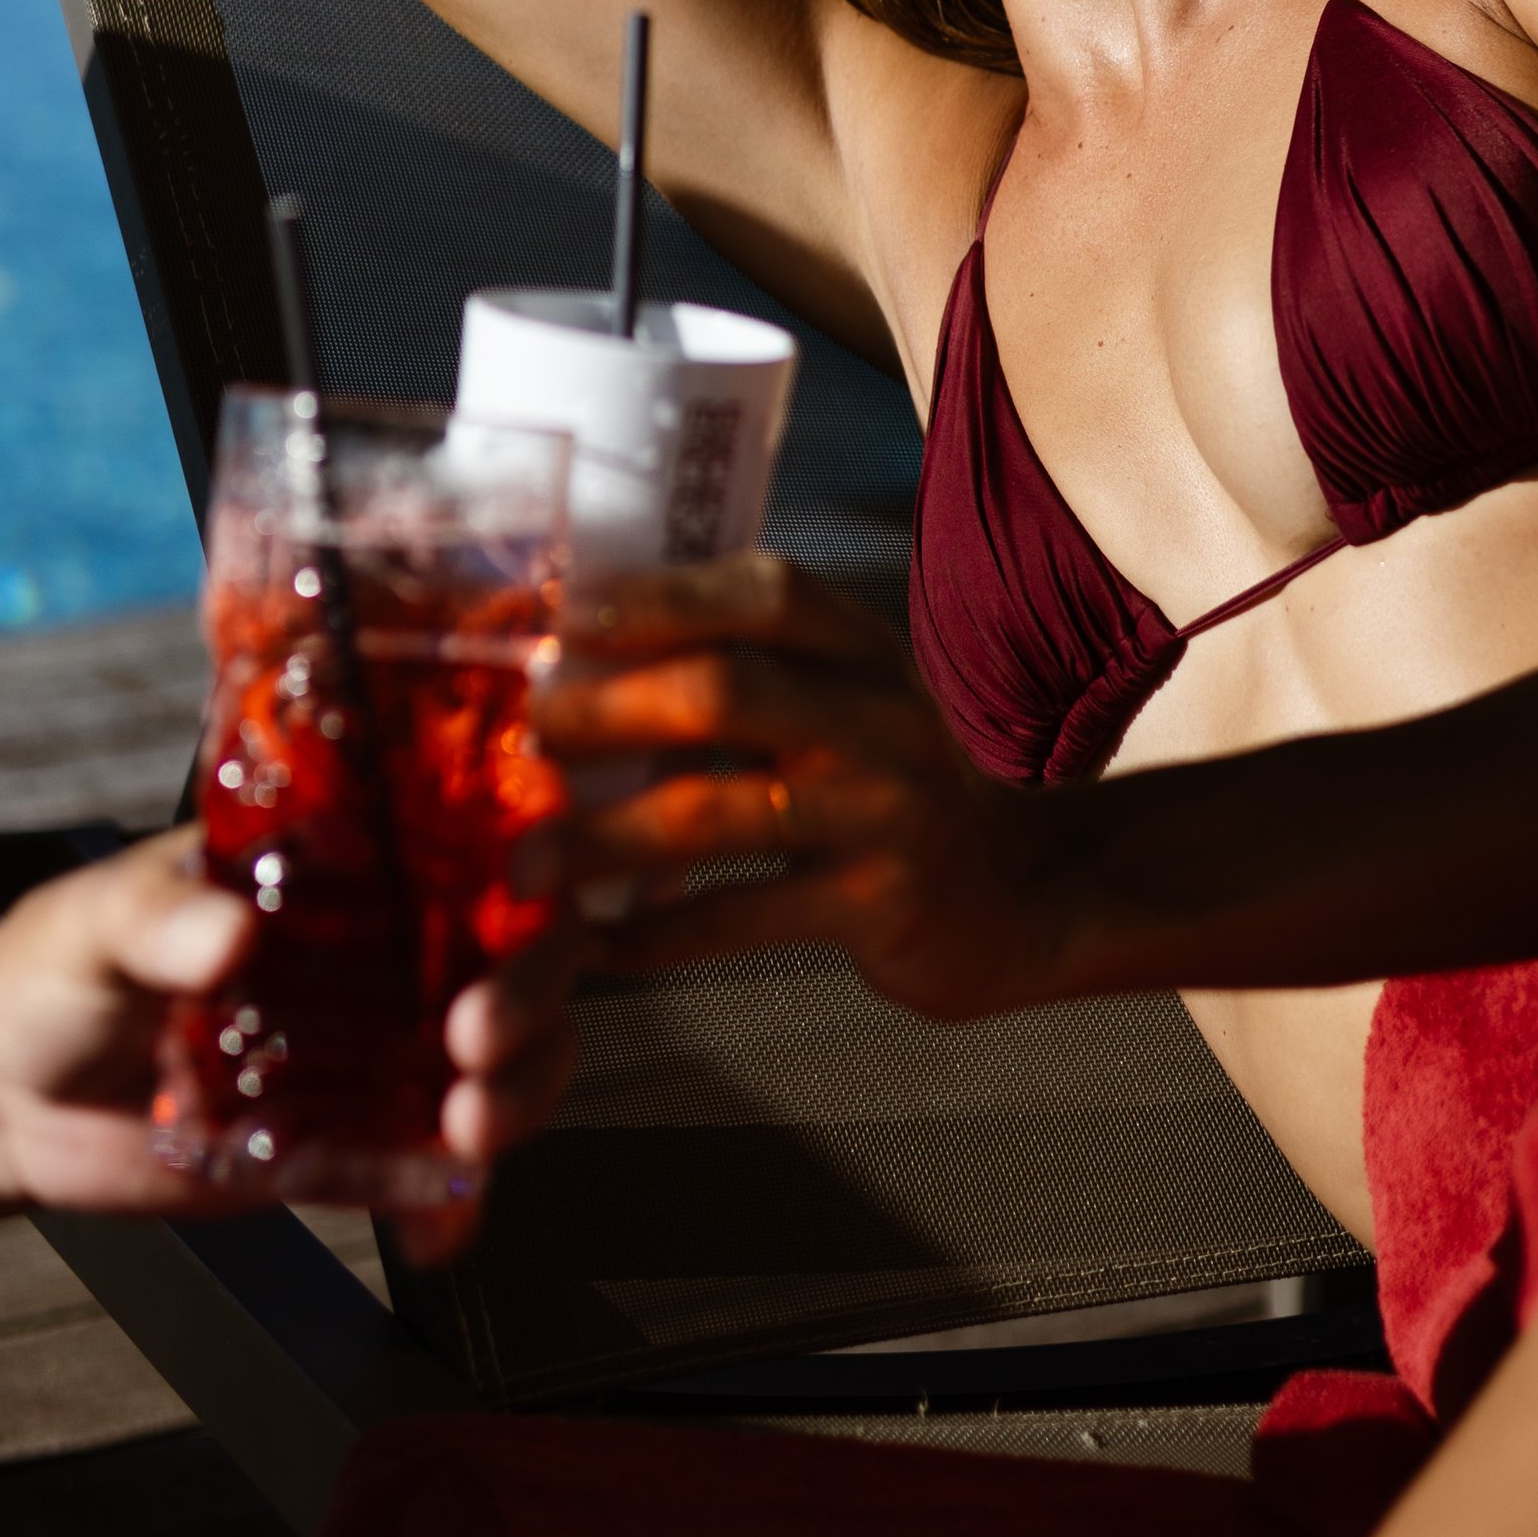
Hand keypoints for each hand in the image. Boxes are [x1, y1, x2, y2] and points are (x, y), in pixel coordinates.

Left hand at [0, 831, 578, 1260]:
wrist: (1, 1104)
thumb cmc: (51, 972)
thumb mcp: (96, 920)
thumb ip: (159, 919)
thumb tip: (232, 936)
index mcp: (338, 870)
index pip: (465, 844)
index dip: (524, 861)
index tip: (526, 886)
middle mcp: (378, 954)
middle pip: (511, 954)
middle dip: (528, 994)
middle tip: (477, 1038)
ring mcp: (374, 1053)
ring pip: (502, 1062)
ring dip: (519, 1094)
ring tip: (470, 1132)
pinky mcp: (349, 1144)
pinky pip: (432, 1173)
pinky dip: (454, 1204)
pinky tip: (439, 1231)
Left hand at [524, 553, 1088, 1018]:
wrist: (1012, 894)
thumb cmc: (883, 786)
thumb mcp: (841, 700)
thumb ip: (742, 671)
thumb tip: (574, 662)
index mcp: (862, 648)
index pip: (764, 591)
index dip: (660, 597)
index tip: (563, 618)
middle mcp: (881, 715)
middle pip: (727, 690)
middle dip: (608, 712)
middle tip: (526, 737)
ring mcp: (885, 811)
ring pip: (721, 813)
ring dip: (606, 839)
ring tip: (525, 869)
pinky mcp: (880, 905)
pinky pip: (744, 919)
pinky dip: (657, 935)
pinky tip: (597, 945)